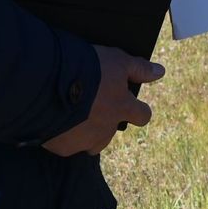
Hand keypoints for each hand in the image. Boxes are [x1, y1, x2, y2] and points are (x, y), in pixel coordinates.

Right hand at [42, 45, 163, 155]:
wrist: (47, 84)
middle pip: (112, 133)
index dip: (139, 111)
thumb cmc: (87, 68)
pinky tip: (55, 119)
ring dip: (87, 133)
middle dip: (106, 122)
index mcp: (122, 108)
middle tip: (92, 105)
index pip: (143, 116)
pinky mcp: (62, 147)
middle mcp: (106, 129)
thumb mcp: (117, 61)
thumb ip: (139, 68)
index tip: (133, 106)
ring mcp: (84, 140)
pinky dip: (64, 135)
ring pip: (91, 142)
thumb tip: (160, 72)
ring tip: (74, 115)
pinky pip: (67, 144)